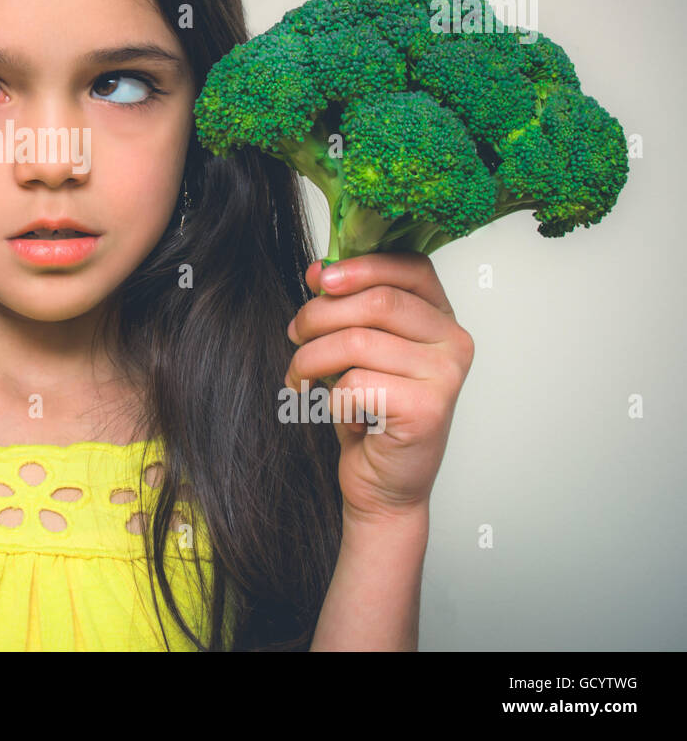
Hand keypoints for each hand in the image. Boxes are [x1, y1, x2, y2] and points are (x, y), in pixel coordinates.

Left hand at [284, 252, 474, 524]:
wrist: (384, 483)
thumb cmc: (369, 410)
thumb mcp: (355, 346)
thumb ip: (345, 304)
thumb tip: (318, 268)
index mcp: (440, 317)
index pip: (410, 267)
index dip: (361, 265)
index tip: (319, 278)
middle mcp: (453, 342)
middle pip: (376, 302)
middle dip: (319, 315)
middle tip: (295, 335)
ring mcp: (445, 376)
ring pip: (356, 342)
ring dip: (311, 359)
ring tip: (300, 376)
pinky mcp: (427, 409)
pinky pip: (355, 384)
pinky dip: (331, 398)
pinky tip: (340, 413)